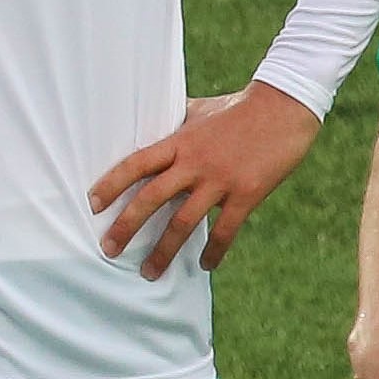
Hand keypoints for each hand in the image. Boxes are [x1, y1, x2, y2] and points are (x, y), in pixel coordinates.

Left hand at [87, 85, 319, 278]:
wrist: (285, 106)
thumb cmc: (239, 107)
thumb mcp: (201, 110)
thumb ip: (176, 122)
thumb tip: (153, 122)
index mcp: (180, 141)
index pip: (136, 163)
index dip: (111, 184)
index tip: (93, 204)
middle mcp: (195, 163)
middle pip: (151, 198)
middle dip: (126, 226)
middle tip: (108, 249)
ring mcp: (221, 180)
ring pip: (183, 222)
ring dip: (163, 251)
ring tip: (149, 272)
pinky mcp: (247, 193)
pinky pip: (225, 231)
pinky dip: (214, 251)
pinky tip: (205, 265)